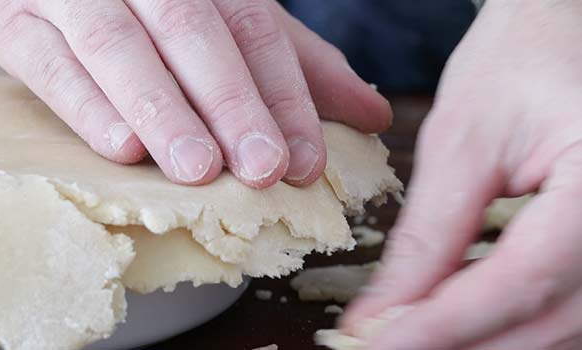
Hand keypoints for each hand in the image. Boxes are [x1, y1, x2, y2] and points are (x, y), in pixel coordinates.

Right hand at [0, 0, 389, 187]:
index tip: (302, 160)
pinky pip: (47, 63)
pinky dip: (85, 104)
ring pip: (119, 46)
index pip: (253, 28)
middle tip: (261, 169)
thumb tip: (373, 114)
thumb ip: (296, 65)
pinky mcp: (13, 20)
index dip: (282, 94)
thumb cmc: (156, 6)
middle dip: (231, 103)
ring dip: (163, 110)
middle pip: (193, 31)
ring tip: (199, 169)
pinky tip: (122, 147)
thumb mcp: (230, 23)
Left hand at [342, 1, 581, 348]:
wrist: (564, 31)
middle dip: (456, 344)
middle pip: (546, 320)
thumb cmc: (521, 61)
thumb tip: (382, 313)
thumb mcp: (465, 140)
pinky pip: (566, 311)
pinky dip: (509, 324)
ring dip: (481, 342)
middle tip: (382, 347)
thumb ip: (430, 234)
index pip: (522, 281)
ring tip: (409, 335)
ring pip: (560, 329)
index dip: (443, 326)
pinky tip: (457, 320)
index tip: (378, 345)